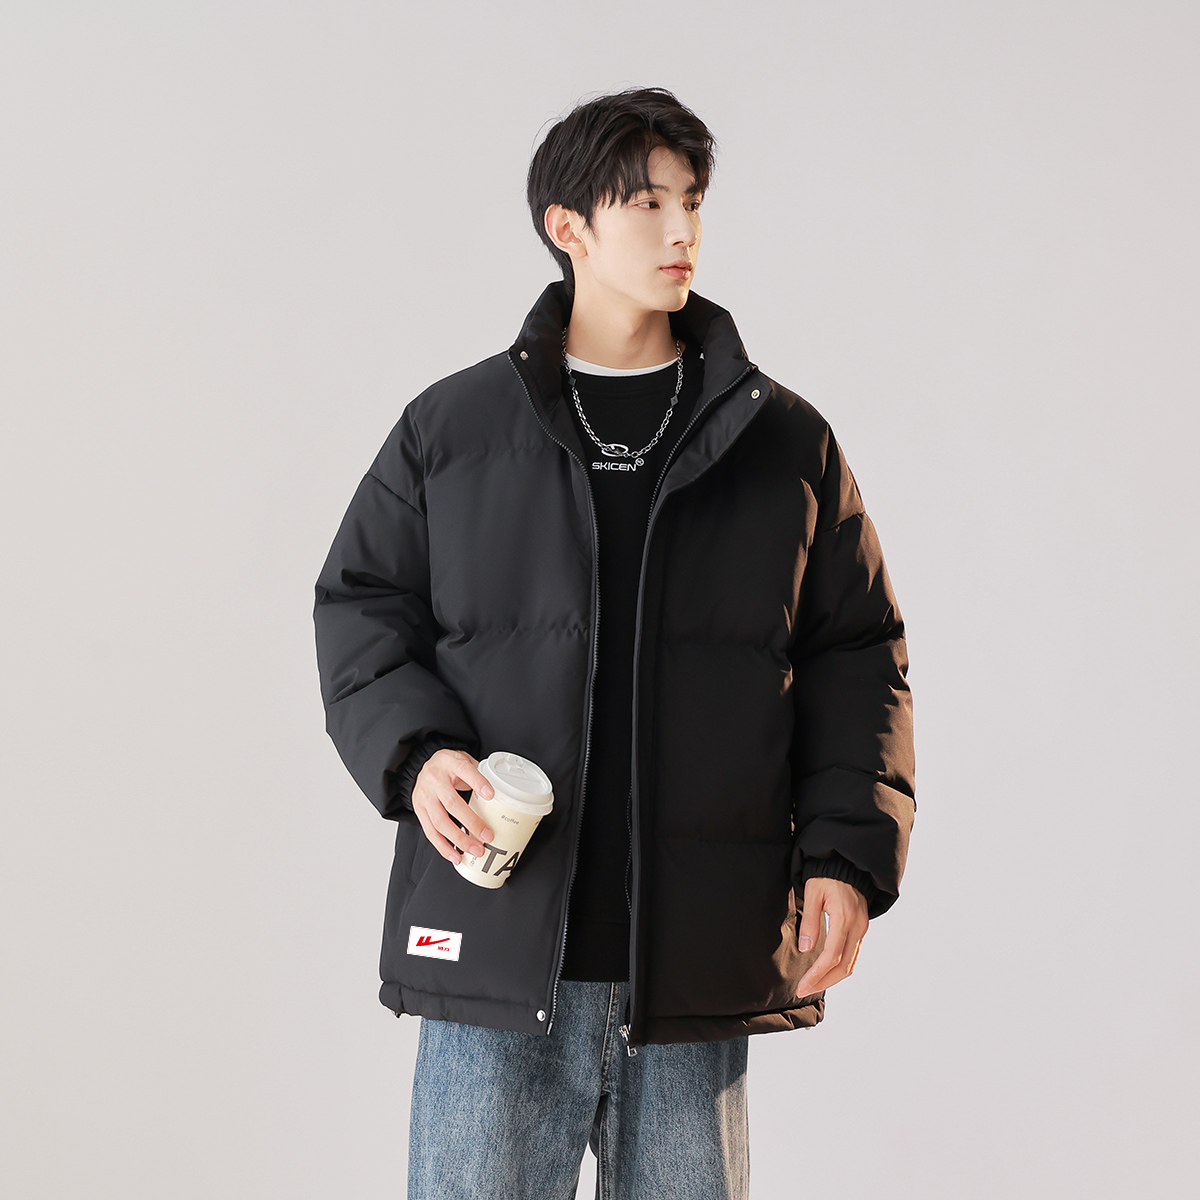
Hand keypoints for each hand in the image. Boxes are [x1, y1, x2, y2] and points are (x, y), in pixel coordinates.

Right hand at [411, 749, 496, 865]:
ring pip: (439, 821)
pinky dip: (443, 846)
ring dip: (458, 839)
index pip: (465, 770)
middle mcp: (435, 780)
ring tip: (475, 850)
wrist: (423, 765)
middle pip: (452, 803)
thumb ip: (480, 774)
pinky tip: (455, 855)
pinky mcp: (419, 810)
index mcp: (450, 763)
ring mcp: (425, 796)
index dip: (478, 782)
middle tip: (488, 836)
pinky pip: (430, 832)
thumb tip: (503, 792)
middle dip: (471, 822)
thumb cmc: (449, 765)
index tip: (491, 795)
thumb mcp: (464, 760)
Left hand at [794, 876, 868, 996]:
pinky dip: (840, 968)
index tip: (802, 985)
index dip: (816, 974)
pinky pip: (853, 956)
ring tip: (812, 985)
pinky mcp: (862, 930)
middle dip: (823, 982)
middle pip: (844, 967)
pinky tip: (826, 973)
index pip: (831, 956)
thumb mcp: (813, 893)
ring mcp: (862, 929)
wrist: (847, 866)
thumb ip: (809, 921)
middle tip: (803, 991)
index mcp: (845, 918)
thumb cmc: (827, 877)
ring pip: (851, 965)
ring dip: (832, 979)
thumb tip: (806, 949)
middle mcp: (858, 927)